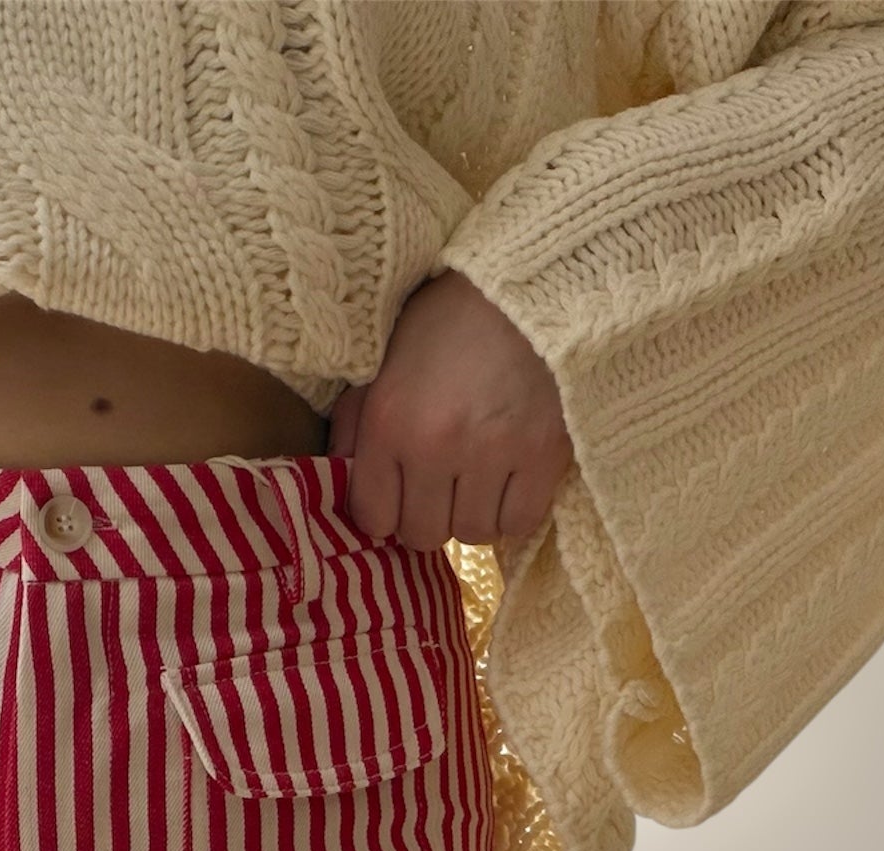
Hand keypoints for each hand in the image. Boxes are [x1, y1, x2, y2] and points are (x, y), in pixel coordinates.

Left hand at [327, 267, 573, 550]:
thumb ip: (355, 422)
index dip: (386, 513)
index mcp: (389, 421)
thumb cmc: (449, 320)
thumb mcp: (384, 360)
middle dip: (430, 516)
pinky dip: (514, 512)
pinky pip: (518, 523)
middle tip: (444, 486)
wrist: (529, 282)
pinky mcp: (543, 454)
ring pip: (472, 534)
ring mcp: (491, 452)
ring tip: (481, 478)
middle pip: (423, 534)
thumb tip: (340, 478)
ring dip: (474, 514)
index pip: (373, 518)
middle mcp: (435, 444)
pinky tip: (511, 483)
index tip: (402, 495)